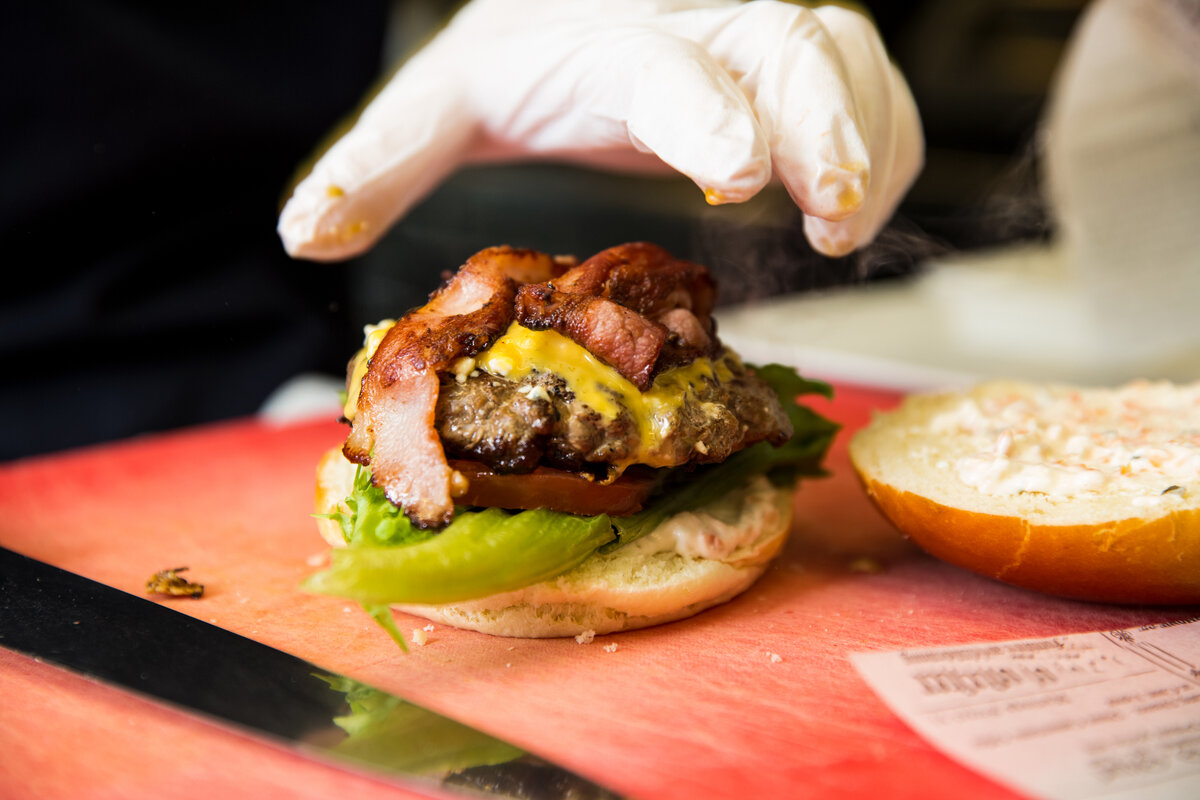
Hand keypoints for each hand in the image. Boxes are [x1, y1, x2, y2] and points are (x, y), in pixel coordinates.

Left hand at [278, 0, 922, 259]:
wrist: (582, 6)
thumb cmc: (525, 54)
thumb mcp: (448, 100)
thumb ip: (381, 163)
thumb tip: (300, 234)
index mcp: (609, 40)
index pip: (668, 66)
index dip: (706, 116)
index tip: (734, 179)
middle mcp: (701, 24)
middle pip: (788, 50)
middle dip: (825, 129)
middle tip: (830, 210)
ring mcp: (759, 38)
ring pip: (848, 60)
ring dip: (869, 143)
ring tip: (850, 225)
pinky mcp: (801, 62)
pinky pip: (872, 88)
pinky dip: (886, 147)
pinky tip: (861, 206)